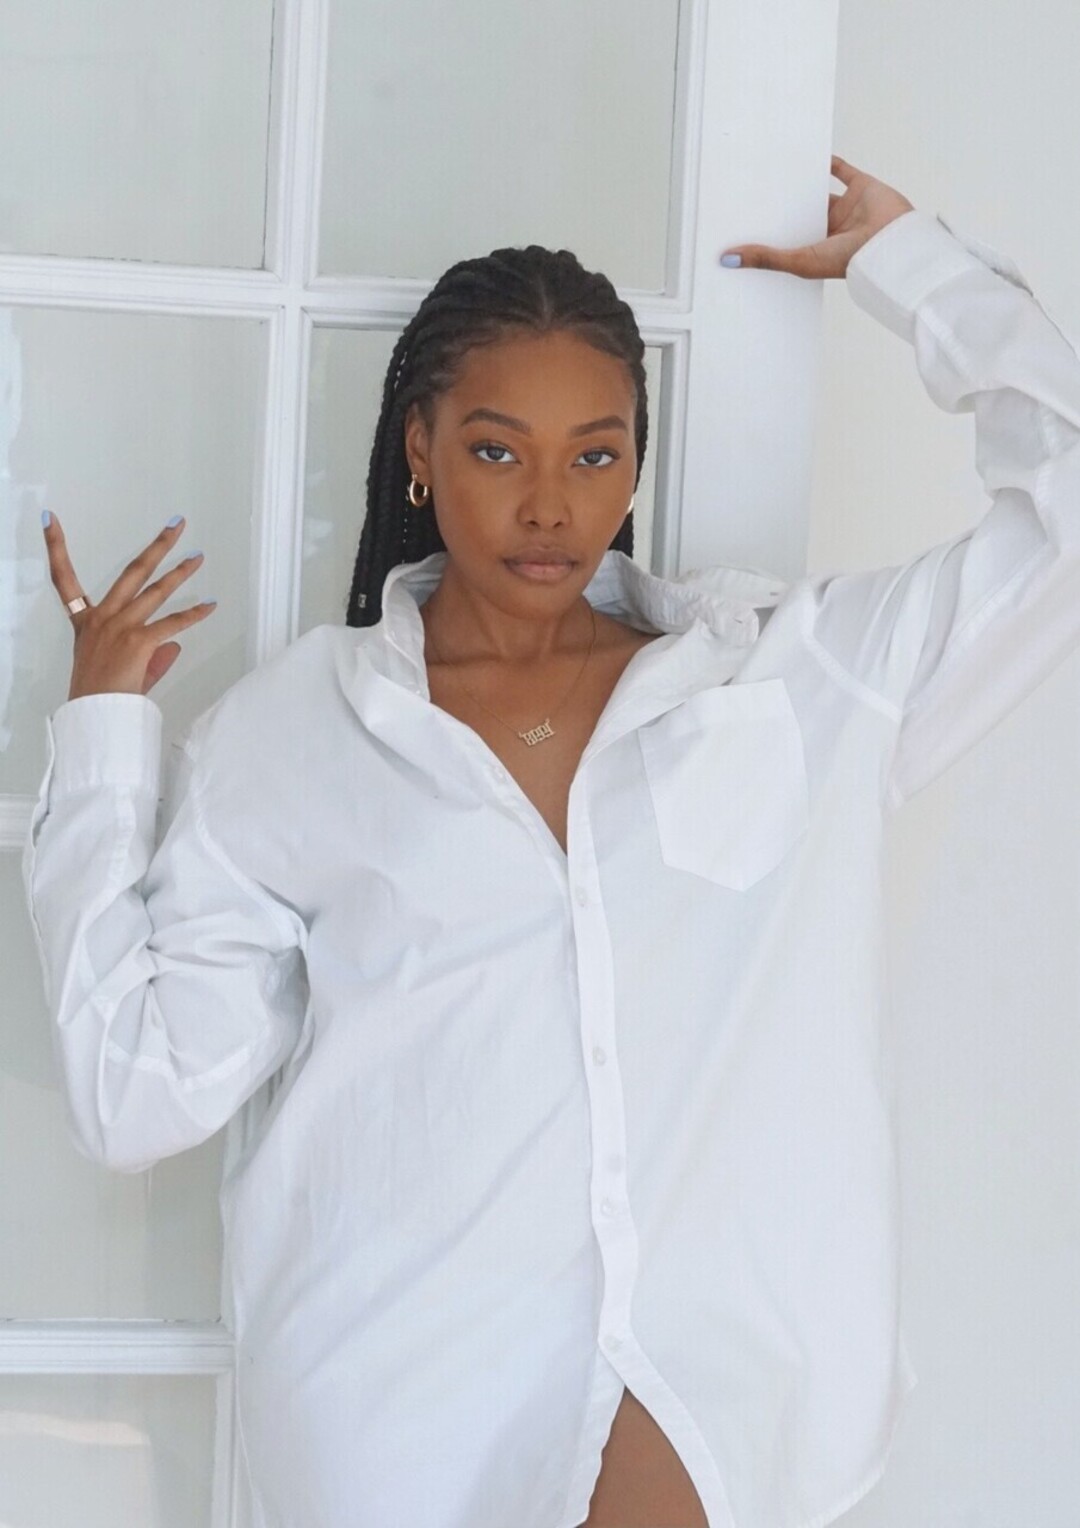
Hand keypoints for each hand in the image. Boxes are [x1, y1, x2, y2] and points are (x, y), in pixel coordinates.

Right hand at [43, 512, 216, 700]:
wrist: (94, 714)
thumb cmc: (100, 694)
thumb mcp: (116, 665)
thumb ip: (150, 652)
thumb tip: (175, 642)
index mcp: (87, 621)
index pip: (63, 578)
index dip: (55, 547)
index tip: (50, 520)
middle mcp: (102, 618)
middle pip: (132, 572)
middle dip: (157, 546)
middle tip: (176, 526)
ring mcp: (121, 627)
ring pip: (156, 591)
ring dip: (180, 572)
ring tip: (198, 557)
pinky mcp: (139, 641)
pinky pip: (173, 623)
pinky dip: (194, 614)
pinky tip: (210, 605)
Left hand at [719, 155, 915, 279]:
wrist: (891, 243)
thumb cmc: (850, 260)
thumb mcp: (799, 261)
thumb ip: (766, 258)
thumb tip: (727, 260)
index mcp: (817, 253)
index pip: (787, 241)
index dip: (768, 235)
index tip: (743, 226)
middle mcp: (831, 232)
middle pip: (801, 216)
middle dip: (783, 208)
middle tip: (755, 196)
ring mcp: (847, 209)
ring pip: (818, 193)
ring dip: (801, 185)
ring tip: (777, 173)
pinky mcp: (862, 187)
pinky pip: (842, 170)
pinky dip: (828, 162)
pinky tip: (808, 154)